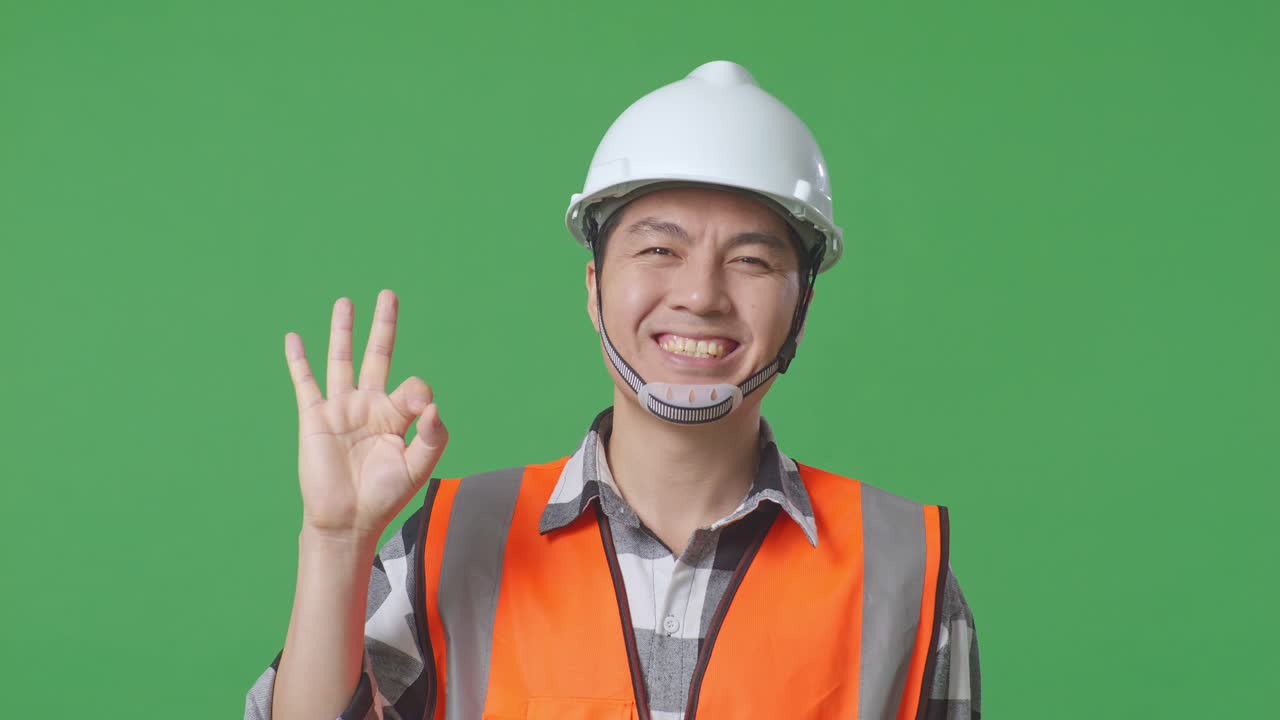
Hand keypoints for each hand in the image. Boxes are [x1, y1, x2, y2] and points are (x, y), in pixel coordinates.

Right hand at [283, 289, 447, 541]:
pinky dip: (298, 359)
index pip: (413, 385)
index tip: (423, 409)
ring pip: (341, 359)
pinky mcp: (314, 417)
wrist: (347, 520)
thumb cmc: (385, 496)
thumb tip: (434, 402)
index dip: (420, 392)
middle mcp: (369, 405)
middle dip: (383, 325)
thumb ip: (433, 434)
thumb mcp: (418, 466)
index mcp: (397, 415)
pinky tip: (293, 338)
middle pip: (378, 354)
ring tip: (345, 302)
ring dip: (342, 331)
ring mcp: (340, 408)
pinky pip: (305, 382)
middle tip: (388, 294)